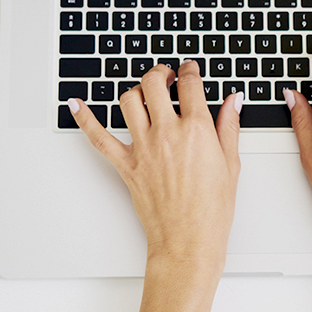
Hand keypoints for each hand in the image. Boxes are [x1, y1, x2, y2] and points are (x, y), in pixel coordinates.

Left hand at [69, 61, 242, 311]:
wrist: (188, 241)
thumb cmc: (212, 210)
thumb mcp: (231, 163)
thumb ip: (229, 126)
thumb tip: (233, 101)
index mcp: (198, 130)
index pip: (190, 84)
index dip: (190, 71)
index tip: (190, 70)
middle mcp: (167, 133)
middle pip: (154, 84)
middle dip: (161, 73)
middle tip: (166, 76)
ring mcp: (144, 148)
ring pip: (129, 101)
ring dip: (136, 90)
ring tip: (144, 93)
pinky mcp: (126, 164)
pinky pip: (99, 137)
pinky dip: (85, 118)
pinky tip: (77, 104)